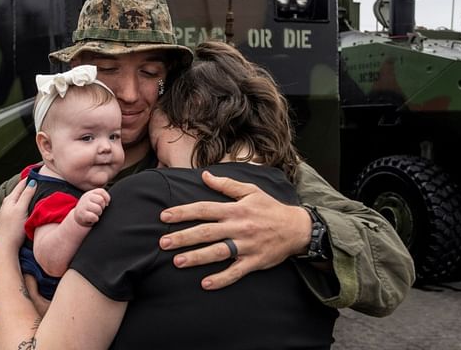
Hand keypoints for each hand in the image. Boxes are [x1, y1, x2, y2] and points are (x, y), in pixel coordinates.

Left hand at [0, 179, 36, 250]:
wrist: (5, 247)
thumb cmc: (13, 229)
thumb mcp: (21, 209)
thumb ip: (26, 195)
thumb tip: (32, 181)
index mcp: (10, 199)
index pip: (22, 184)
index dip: (30, 178)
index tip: (38, 171)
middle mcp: (8, 204)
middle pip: (19, 191)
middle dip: (28, 184)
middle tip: (39, 178)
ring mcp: (8, 212)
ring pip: (19, 198)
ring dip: (26, 193)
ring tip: (35, 189)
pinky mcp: (11, 220)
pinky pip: (19, 206)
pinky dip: (24, 201)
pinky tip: (28, 205)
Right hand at [73, 188, 109, 226]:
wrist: (79, 216)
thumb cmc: (90, 208)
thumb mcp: (94, 200)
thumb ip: (101, 198)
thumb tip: (107, 203)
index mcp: (91, 193)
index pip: (101, 191)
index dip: (106, 198)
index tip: (106, 203)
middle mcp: (86, 197)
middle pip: (101, 200)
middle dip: (103, 206)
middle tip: (99, 209)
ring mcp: (83, 205)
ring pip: (98, 208)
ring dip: (99, 213)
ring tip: (96, 214)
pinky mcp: (81, 214)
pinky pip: (93, 216)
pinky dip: (95, 219)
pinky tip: (93, 218)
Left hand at [159, 171, 311, 289]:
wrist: (297, 228)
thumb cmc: (270, 208)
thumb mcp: (251, 191)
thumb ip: (226, 184)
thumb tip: (205, 175)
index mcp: (235, 209)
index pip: (204, 209)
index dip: (183, 212)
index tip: (164, 217)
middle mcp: (239, 227)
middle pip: (206, 232)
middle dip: (183, 237)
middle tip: (162, 243)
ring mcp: (246, 245)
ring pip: (218, 252)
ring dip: (197, 258)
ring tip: (177, 262)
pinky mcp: (254, 261)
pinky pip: (236, 272)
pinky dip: (221, 279)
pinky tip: (205, 284)